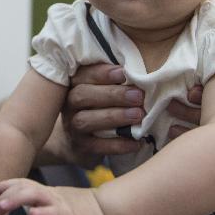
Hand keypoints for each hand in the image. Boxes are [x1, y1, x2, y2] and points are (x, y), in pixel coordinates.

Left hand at [0, 179, 109, 214]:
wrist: (110, 213)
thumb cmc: (85, 214)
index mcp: (48, 195)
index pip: (24, 185)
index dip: (7, 185)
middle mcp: (52, 196)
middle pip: (25, 188)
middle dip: (7, 194)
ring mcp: (61, 206)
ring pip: (36, 197)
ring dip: (16, 199)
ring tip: (2, 205)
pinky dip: (43, 214)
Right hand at [64, 64, 202, 158]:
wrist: (81, 143)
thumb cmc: (101, 107)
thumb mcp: (103, 89)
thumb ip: (116, 79)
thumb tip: (145, 68)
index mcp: (75, 84)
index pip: (83, 74)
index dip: (101, 73)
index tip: (123, 72)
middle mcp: (69, 104)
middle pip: (82, 95)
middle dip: (112, 95)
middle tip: (138, 96)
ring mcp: (72, 127)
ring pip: (86, 120)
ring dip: (114, 117)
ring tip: (138, 115)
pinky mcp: (81, 147)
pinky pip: (97, 147)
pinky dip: (118, 145)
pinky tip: (137, 142)